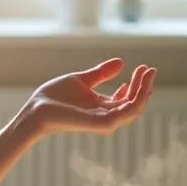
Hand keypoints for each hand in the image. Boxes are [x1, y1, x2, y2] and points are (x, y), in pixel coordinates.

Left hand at [20, 58, 155, 137]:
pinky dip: (136, 101)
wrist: (37, 108)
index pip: (127, 98)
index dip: (138, 83)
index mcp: (102, 106)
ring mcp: (105, 121)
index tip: (143, 67)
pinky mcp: (101, 123)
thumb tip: (121, 62)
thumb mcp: (82, 80)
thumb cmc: (54, 97)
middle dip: (144, 85)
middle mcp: (106, 115)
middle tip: (150, 69)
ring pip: (134, 108)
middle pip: (134, 102)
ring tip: (147, 73)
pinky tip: (138, 85)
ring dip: (144, 91)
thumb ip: (101, 73)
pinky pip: (125, 114)